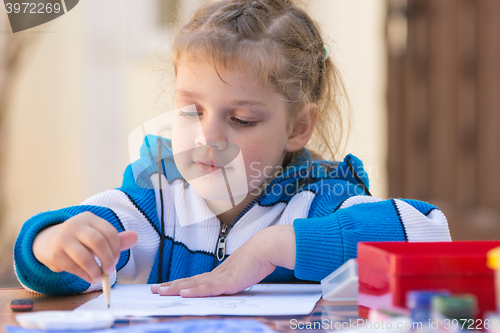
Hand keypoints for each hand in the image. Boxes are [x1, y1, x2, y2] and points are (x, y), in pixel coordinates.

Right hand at [32, 211, 137, 283]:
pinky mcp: (54, 253)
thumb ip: (115, 239)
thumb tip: (135, 237)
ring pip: (84, 256)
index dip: (116, 248)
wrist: (46, 241)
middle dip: (107, 258)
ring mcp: (63, 238)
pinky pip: (73, 267)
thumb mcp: (95, 235)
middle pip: (97, 242)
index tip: (116, 260)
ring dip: (95, 270)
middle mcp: (75, 225)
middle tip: (110, 270)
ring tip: (99, 278)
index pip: (109, 231)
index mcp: (88, 218)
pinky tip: (89, 278)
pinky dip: (84, 275)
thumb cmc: (78, 240)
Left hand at [151, 224, 295, 296]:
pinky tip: (183, 293)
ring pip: (193, 285)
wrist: (265, 249)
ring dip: (175, 288)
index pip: (194, 281)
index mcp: (218, 274)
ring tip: (160, 292)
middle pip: (188, 282)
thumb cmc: (256, 260)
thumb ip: (233, 280)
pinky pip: (208, 289)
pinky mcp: (227, 282)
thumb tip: (230, 284)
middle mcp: (215, 275)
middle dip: (170, 286)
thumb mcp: (241, 273)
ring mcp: (220, 278)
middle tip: (153, 290)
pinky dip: (194, 291)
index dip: (178, 284)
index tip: (165, 287)